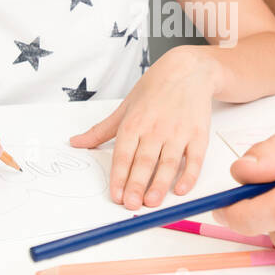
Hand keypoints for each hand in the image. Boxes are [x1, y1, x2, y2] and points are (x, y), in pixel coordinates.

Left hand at [69, 47, 219, 209]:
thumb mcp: (125, 107)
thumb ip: (101, 130)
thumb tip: (76, 143)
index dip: (119, 176)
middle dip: (137, 185)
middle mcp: (155, 128)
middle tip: (131, 204)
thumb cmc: (155, 89)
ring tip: (152, 202)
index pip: (123, 155)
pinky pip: (194, 159)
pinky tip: (181, 189)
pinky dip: (189, 175)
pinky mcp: (198, 135)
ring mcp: (178, 132)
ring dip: (160, 184)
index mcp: (134, 123)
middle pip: (144, 162)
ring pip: (168, 163)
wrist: (189, 70)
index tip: (115, 195)